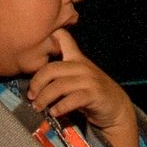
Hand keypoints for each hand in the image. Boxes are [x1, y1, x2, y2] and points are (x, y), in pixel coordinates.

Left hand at [24, 34, 143, 146]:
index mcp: (75, 58)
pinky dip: (60, 107)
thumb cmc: (90, 92)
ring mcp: (89, 79)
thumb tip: (33, 81)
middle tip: (31, 96)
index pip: (63, 37)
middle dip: (37, 83)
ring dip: (44, 98)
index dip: (50, 34)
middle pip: (51, 69)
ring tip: (37, 107)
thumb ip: (60, 72)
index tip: (34, 43)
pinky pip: (72, 99)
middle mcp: (82, 65)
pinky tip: (54, 112)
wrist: (115, 106)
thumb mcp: (76, 76)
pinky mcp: (95, 94)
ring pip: (59, 85)